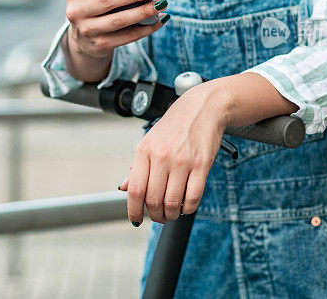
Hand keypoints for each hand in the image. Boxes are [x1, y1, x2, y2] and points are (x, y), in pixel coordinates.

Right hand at [63, 0, 168, 59]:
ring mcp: (87, 30)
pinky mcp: (100, 45)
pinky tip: (160, 19)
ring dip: (143, 12)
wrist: (83, 40)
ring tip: (160, 4)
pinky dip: (147, 28)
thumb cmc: (93, 7)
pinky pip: (127, 36)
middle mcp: (75, 11)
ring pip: (119, 21)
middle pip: (106, 0)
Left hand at [119, 82, 226, 224]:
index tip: (136, 219)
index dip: (133, 210)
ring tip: (172, 212)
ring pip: (172, 202)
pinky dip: (188, 208)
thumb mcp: (149, 142)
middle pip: (153, 200)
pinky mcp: (202, 165)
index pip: (134, 190)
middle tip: (159, 216)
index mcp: (144, 151)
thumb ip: (136, 167)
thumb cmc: (174, 126)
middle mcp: (161, 156)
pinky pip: (193, 198)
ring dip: (172, 214)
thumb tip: (124, 188)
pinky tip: (186, 205)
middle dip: (155, 215)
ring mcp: (182, 161)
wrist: (202, 108)